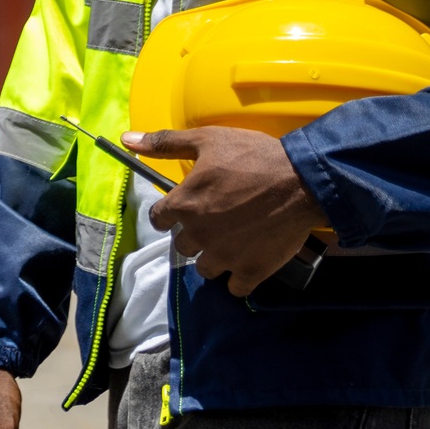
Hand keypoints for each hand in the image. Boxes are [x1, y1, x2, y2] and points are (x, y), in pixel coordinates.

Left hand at [125, 126, 327, 295]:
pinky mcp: (252, 271)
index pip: (158, 219)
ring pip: (205, 268)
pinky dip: (238, 278)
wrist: (302, 181)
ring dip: (214, 258)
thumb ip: (164, 143)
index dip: (168, 214)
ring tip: (231, 242)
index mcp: (183, 205)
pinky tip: (247, 261)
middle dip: (194, 235)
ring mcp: (225, 256)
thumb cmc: (252, 156)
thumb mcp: (206, 140)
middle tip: (215, 222)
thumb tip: (127, 140)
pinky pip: (235, 288)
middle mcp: (198, 235)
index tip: (181, 210)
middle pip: (182, 245)